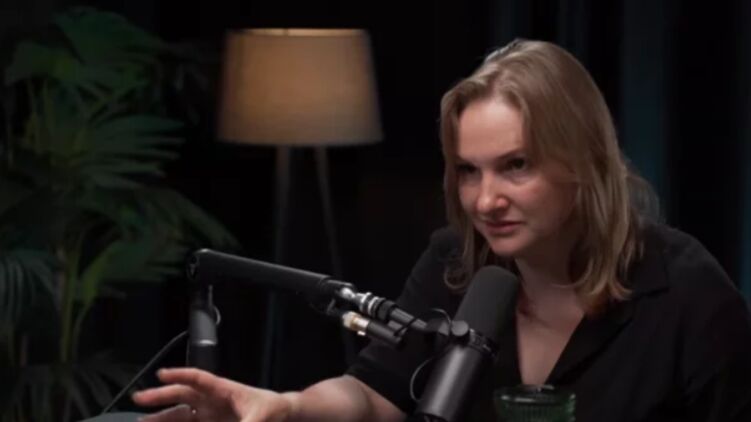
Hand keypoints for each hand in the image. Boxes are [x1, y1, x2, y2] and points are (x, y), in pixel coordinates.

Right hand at [132, 368, 296, 421]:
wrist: (283, 416)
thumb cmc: (273, 409)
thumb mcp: (261, 416)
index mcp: (223, 390)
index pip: (198, 379)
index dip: (179, 375)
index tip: (161, 374)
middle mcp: (212, 400)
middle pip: (182, 395)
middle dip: (160, 396)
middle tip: (138, 398)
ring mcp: (211, 413)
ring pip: (181, 413)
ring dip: (162, 416)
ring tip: (141, 420)